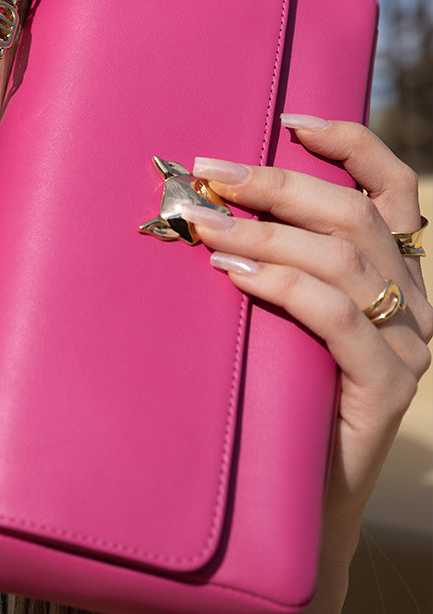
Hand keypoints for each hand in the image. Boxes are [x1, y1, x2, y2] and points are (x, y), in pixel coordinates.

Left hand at [179, 117, 430, 613]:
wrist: (299, 495)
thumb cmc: (277, 391)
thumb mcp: (278, 312)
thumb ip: (268, 260)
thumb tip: (201, 205)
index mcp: (394, 270)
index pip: (392, 189)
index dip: (350, 145)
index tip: (286, 119)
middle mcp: (413, 298)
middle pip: (354, 215)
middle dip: (277, 184)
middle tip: (208, 173)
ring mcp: (408, 343)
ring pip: (344, 260)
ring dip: (265, 233)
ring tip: (202, 226)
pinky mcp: (387, 387)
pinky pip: (338, 318)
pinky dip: (284, 285)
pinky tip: (235, 272)